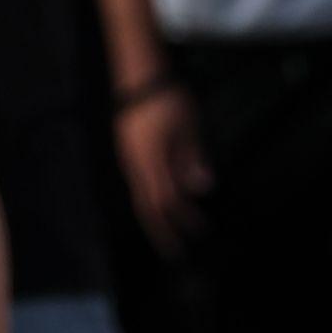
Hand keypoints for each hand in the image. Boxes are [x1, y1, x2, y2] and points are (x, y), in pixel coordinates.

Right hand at [115, 82, 211, 256]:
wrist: (139, 79)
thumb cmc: (167, 100)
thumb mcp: (188, 126)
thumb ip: (192, 158)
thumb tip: (202, 188)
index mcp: (150, 162)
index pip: (167, 200)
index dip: (182, 218)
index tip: (198, 232)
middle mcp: (135, 167)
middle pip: (147, 207)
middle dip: (162, 230)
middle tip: (174, 252)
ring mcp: (129, 161)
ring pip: (141, 198)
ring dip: (157, 217)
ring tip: (171, 232)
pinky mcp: (130, 154)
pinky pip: (140, 185)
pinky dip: (152, 200)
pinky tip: (161, 204)